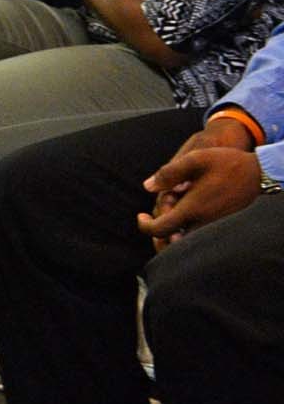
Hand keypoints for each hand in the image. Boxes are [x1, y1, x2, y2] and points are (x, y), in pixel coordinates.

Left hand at [140, 133, 266, 250]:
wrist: (262, 175)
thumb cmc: (229, 165)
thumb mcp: (196, 159)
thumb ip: (169, 172)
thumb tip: (147, 186)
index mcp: (193, 209)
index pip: (159, 230)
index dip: (145, 225)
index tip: (141, 216)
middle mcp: (205, 225)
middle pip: (170, 243)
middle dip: (159, 228)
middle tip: (164, 208)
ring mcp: (217, 230)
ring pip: (185, 244)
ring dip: (173, 232)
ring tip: (175, 209)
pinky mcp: (226, 231)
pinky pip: (200, 240)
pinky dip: (188, 232)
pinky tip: (190, 213)